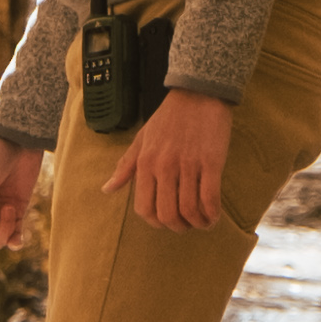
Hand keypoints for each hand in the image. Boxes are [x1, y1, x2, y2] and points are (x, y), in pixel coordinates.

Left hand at [109, 83, 239, 232]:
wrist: (198, 93)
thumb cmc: (169, 117)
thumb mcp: (142, 139)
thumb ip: (125, 167)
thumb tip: (107, 189)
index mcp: (145, 163)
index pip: (144, 208)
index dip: (156, 222)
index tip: (166, 221)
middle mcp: (164, 166)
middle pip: (167, 215)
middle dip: (178, 227)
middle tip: (186, 225)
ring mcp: (188, 165)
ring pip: (190, 210)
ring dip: (197, 223)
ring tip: (202, 221)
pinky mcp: (211, 162)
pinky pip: (210, 198)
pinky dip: (212, 213)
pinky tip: (213, 215)